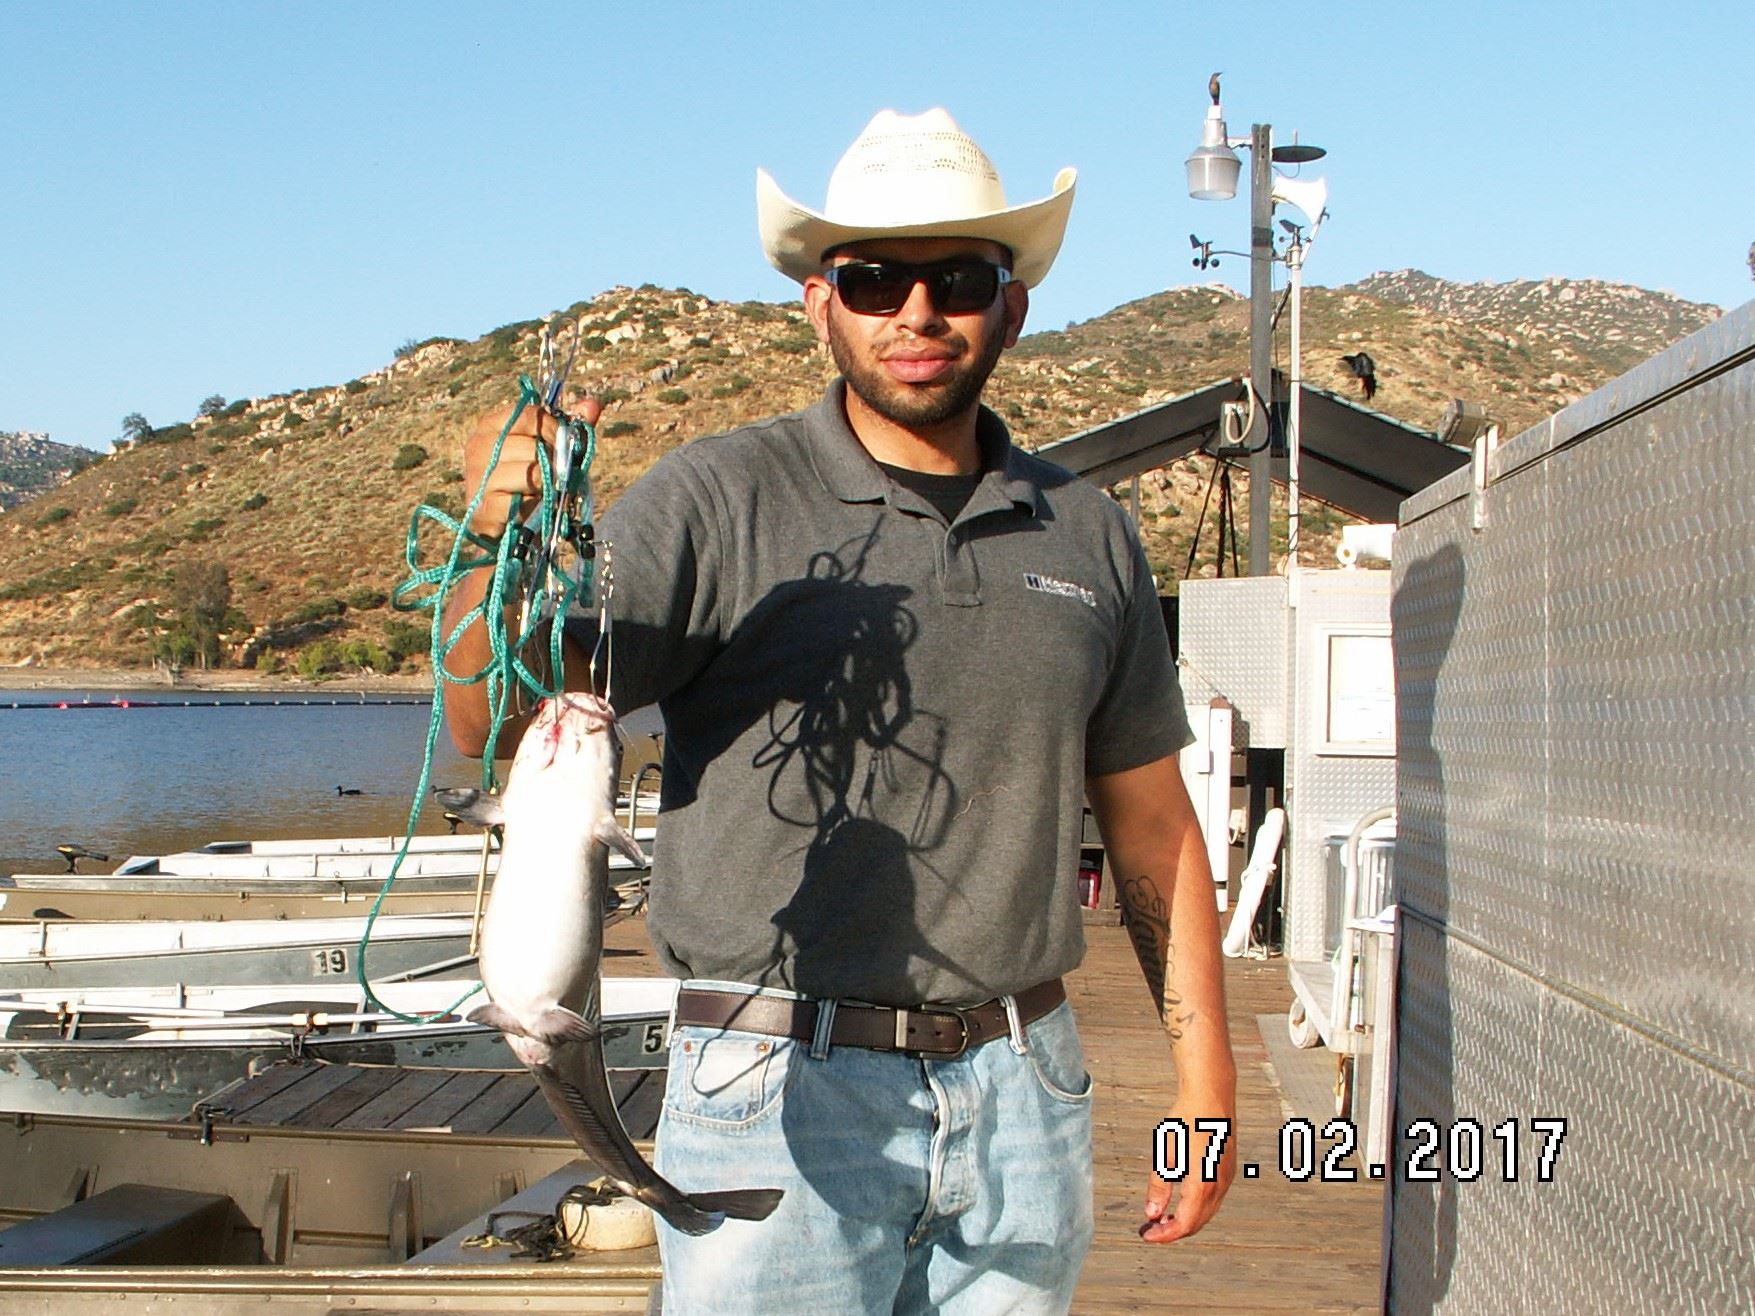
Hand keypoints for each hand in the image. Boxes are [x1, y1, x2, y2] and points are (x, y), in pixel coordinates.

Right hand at [459, 394, 603, 536]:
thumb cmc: (527, 481)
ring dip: (545, 485)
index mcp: (491, 426)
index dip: (553, 429)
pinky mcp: (484, 507)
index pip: (530, 415)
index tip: (561, 443)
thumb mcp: (548, 450)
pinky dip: (533, 505)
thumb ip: (569, 427)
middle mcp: (479, 447)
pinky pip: (520, 501)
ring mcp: (478, 477)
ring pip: (530, 473)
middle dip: (552, 462)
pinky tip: (531, 507)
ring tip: (542, 490)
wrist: (505, 525)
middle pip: (532, 445)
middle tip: (553, 474)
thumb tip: (593, 404)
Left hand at [1139, 1094, 1236, 1243]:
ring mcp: (1226, 1178)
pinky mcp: (1228, 1170)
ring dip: (1185, 1220)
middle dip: (1173, 1230)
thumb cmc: (1187, 1119)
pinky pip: (1213, 1199)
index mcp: (1202, 1184)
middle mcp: (1219, 1185)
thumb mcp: (1165, 1152)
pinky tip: (1181, 1199)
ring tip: (1162, 1216)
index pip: (1185, 1224)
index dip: (1164, 1235)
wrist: (1211, 1094)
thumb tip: (1151, 1214)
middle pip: (1197, 1223)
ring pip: (1206, 1213)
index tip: (1146, 1235)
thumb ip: (1158, 1186)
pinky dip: (1196, 1207)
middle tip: (1151, 1229)